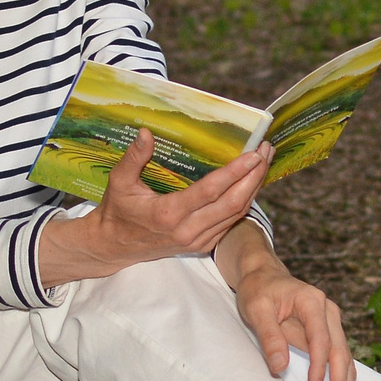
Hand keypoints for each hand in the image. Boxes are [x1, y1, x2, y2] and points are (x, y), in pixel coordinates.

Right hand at [39, 130, 270, 285]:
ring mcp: (198, 241)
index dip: (235, 173)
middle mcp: (188, 231)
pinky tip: (252, 182)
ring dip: (254, 188)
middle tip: (266, 151)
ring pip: (236, 214)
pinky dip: (245, 201)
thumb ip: (133, 158)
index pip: (210, 191)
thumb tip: (145, 133)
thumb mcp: (119, 182)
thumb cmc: (117, 211)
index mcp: (168, 214)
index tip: (253, 154)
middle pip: (233, 204)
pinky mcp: (202, 246)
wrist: (114, 247)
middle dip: (254, 176)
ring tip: (265, 161)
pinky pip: (231, 222)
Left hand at [235, 263, 355, 380]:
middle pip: (340, 352)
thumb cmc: (258, 290)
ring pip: (345, 358)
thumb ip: (269, 337)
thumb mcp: (256, 309)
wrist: (264, 275)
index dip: (319, 367)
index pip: (321, 339)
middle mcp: (328, 312)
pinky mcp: (328, 333)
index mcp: (312, 302)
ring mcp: (331, 323)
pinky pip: (339, 359)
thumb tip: (280, 368)